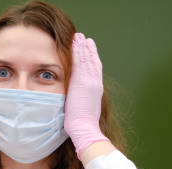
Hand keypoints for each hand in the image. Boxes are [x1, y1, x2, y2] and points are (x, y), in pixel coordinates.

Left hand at [64, 33, 109, 158]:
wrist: (85, 129)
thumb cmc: (82, 126)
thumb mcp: (84, 110)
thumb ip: (81, 102)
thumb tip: (76, 101)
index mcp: (95, 91)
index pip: (94, 71)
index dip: (92, 59)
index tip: (88, 51)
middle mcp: (95, 84)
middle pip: (92, 62)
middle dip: (88, 50)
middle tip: (85, 38)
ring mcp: (90, 81)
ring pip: (87, 60)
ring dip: (83, 47)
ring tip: (80, 37)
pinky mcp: (83, 81)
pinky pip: (80, 62)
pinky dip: (79, 52)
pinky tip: (77, 43)